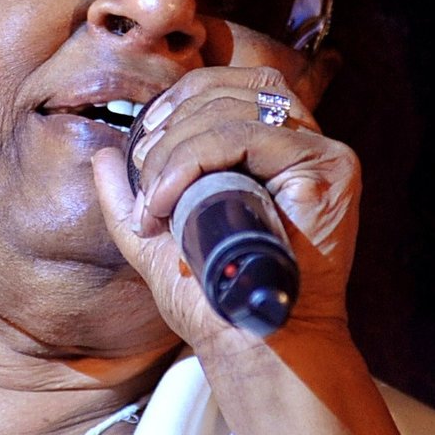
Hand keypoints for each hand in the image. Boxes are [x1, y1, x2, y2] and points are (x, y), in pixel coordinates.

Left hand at [92, 65, 361, 354]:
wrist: (250, 346)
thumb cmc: (213, 300)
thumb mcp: (156, 242)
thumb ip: (129, 198)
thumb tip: (103, 156)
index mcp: (269, 147)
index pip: (223, 88)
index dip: (176, 104)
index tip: (140, 152)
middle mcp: (301, 142)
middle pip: (228, 88)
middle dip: (170, 127)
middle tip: (145, 180)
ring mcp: (321, 151)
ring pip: (234, 108)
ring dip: (177, 147)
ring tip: (157, 199)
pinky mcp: (331, 167)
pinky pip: (249, 136)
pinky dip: (196, 158)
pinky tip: (170, 200)